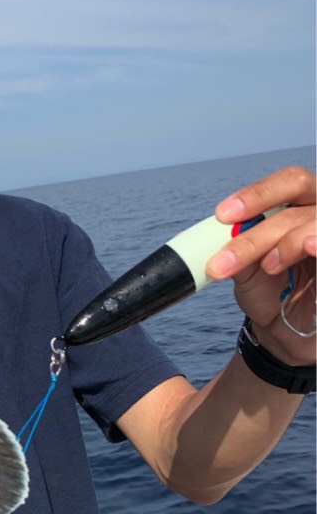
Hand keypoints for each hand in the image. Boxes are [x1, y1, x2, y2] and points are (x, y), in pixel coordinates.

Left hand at [206, 165, 315, 365]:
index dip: (257, 194)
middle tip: (230, 249)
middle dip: (261, 222)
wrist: (290, 331)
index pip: (287, 183)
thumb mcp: (247, 270)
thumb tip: (208, 234)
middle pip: (300, 197)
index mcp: (300, 204)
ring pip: (314, 224)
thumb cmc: (270, 290)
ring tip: (268, 266)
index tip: (224, 215)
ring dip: (287, 242)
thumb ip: (234, 248)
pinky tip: (311, 248)